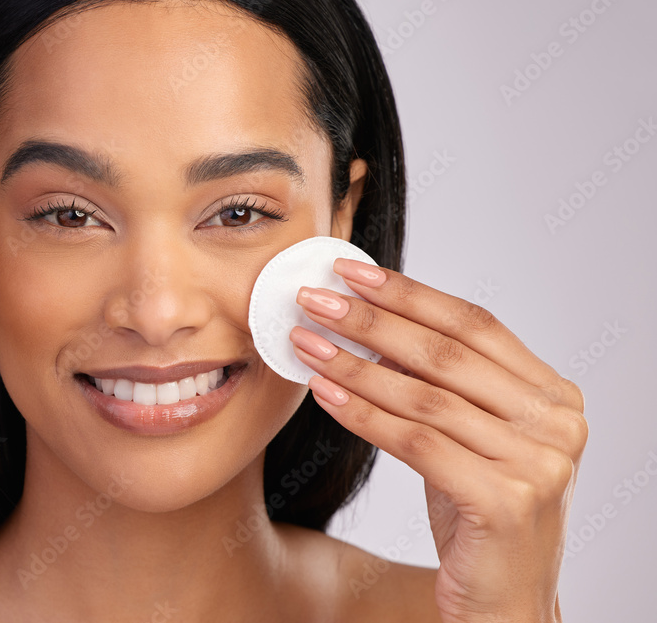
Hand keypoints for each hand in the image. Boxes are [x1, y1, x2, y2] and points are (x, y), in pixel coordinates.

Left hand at [288, 258, 587, 622]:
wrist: (505, 603)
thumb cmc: (478, 513)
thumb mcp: (467, 437)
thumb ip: (439, 384)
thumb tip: (367, 326)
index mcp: (553, 395)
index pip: (473, 324)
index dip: (409, 293)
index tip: (351, 272)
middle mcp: (556, 423)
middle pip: (446, 354)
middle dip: (371, 321)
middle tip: (313, 299)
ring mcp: (538, 462)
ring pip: (424, 396)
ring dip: (354, 365)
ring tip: (306, 343)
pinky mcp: (506, 500)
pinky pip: (416, 442)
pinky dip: (363, 414)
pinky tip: (324, 394)